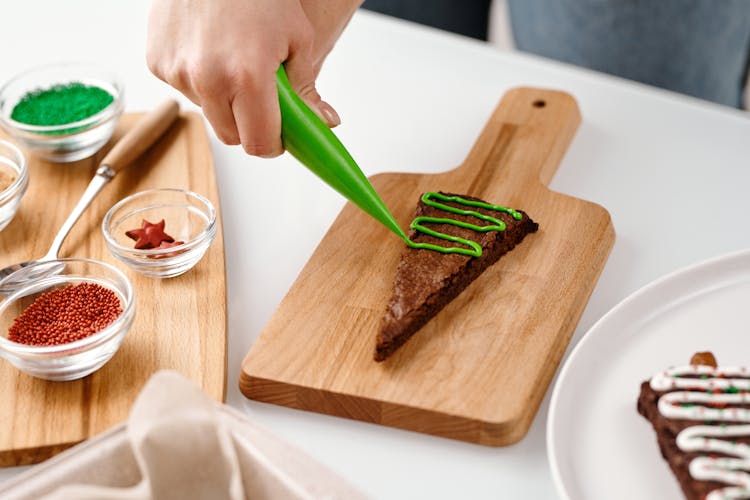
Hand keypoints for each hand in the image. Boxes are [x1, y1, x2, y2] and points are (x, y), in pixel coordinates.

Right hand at [146, 0, 339, 156]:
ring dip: (223, 101)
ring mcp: (178, 72)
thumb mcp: (298, 39)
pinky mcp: (157, 62)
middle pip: (231, 136)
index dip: (273, 144)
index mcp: (248, 77)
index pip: (259, 144)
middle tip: (261, 97)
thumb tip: (325, 123)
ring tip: (234, 61)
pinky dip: (199, 80)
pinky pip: (184, 89)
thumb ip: (306, 89)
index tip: (279, 135)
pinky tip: (209, 50)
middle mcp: (208, 79)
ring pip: (208, 113)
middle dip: (249, 125)